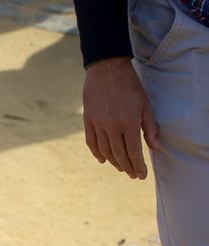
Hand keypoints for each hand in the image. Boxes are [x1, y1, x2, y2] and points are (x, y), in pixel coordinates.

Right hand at [82, 57, 161, 180]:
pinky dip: (97, 153)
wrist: (107, 71)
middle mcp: (111, 126)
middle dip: (127, 167)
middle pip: (118, 154)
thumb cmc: (130, 87)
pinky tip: (103, 160)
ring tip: (120, 168)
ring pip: (105, 150)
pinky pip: (91, 142)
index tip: (141, 175)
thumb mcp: (145, 106)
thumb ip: (150, 128)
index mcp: (128, 122)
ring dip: (113, 162)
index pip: (133, 151)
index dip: (138, 165)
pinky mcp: (88, 121)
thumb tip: (156, 149)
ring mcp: (98, 124)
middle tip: (132, 174)